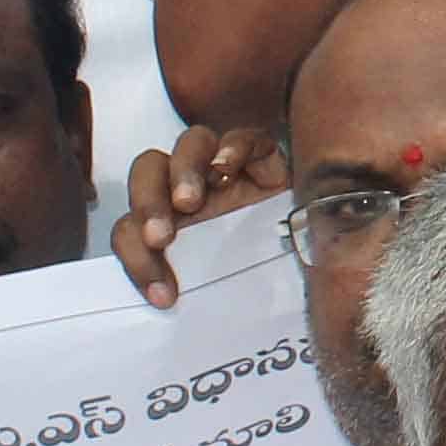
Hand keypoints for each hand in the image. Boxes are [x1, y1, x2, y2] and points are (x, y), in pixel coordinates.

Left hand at [117, 127, 286, 306]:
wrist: (315, 263)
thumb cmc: (261, 280)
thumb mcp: (217, 289)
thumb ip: (190, 289)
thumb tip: (168, 308)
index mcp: (169, 221)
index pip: (130, 225)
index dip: (136, 257)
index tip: (161, 293)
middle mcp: (191, 188)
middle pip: (149, 171)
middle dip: (147, 203)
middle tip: (160, 239)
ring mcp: (226, 168)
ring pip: (190, 143)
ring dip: (183, 172)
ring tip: (190, 203)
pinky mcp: (263, 156)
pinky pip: (244, 138)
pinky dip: (233, 149)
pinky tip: (228, 172)